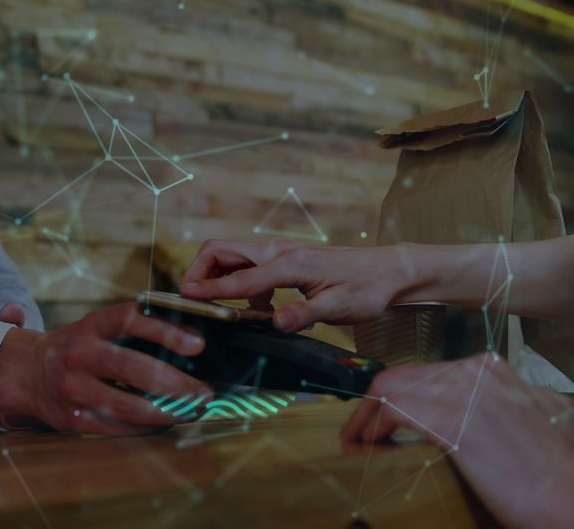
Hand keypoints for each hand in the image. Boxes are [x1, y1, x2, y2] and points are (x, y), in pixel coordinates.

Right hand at [0, 302, 212, 435]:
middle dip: (175, 383)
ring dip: (165, 411)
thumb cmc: (76, 347)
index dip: (165, 330)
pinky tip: (165, 423)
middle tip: (204, 392)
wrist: (24, 372)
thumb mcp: (96, 327)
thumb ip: (133, 328)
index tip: (198, 343)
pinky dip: (144, 428)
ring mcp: (74, 388)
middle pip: (133, 367)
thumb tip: (188, 339)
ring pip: (126, 405)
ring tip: (192, 412)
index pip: (131, 319)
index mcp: (91, 326)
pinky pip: (115, 427)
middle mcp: (80, 354)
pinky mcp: (72, 417)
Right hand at [180, 240, 410, 331]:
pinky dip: (240, 285)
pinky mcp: (285, 262)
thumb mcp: (340, 306)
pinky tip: (258, 310)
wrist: (390, 271)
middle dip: (200, 271)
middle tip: (189, 298)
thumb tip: (275, 322)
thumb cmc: (368, 287)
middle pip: (222, 251)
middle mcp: (280, 252)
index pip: (239, 277)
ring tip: (218, 309)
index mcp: (289, 263)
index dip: (209, 289)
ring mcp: (281, 254)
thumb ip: (305, 314)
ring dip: (218, 278)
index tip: (184, 297)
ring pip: (233, 258)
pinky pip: (250, 269)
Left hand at [341, 353, 573, 526]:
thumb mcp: (545, 419)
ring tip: (358, 440)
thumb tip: (497, 413)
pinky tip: (364, 444)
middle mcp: (479, 371)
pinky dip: (370, 425)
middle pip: (406, 375)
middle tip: (362, 431)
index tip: (388, 419)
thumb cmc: (565, 471)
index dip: (402, 396)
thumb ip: (515, 404)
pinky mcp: (453, 418)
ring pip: (392, 385)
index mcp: (496, 371)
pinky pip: (392, 408)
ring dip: (367, 415)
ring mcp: (466, 390)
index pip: (430, 373)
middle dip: (376, 404)